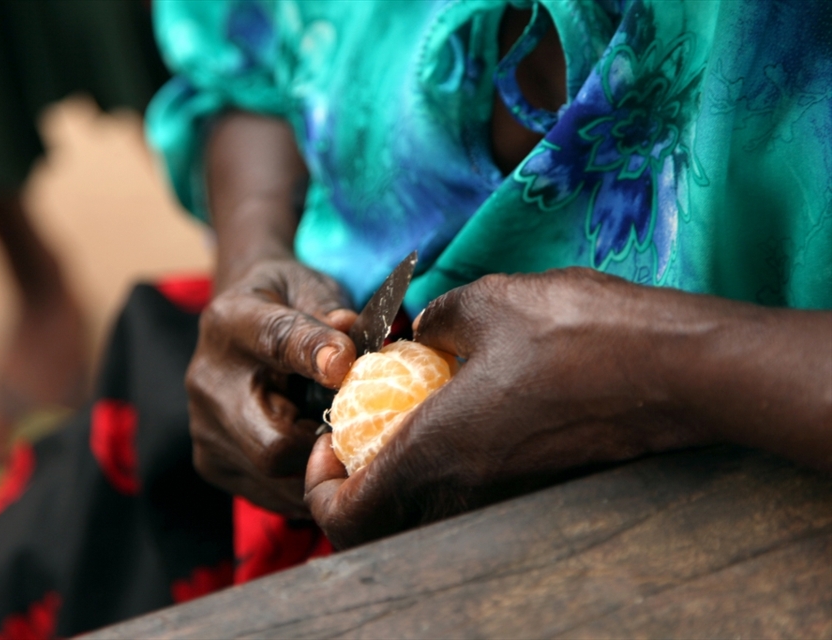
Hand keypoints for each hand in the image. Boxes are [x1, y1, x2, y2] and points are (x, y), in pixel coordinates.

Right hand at [188, 259, 356, 517]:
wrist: (238, 325)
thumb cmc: (287, 303)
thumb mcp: (308, 289)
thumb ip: (330, 313)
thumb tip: (349, 341)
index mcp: (233, 323)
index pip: (277, 342)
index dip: (314, 356)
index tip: (345, 365)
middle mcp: (208, 382)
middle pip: (274, 442)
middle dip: (327, 440)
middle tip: (358, 427)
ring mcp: (205, 431)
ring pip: (276, 476)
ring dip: (320, 464)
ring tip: (340, 438)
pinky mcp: (213, 464)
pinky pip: (271, 492)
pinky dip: (305, 481)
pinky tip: (319, 455)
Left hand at [306, 268, 718, 547]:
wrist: (676, 367)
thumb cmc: (578, 332)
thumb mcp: (483, 302)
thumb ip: (432, 322)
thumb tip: (421, 331)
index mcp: (436, 450)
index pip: (346, 515)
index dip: (320, 486)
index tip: (326, 441)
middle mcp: (467, 485)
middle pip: (386, 514)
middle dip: (360, 473)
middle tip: (361, 424)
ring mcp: (506, 489)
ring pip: (429, 498)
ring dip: (407, 458)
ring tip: (416, 397)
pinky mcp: (539, 478)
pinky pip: (472, 480)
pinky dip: (452, 451)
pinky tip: (469, 394)